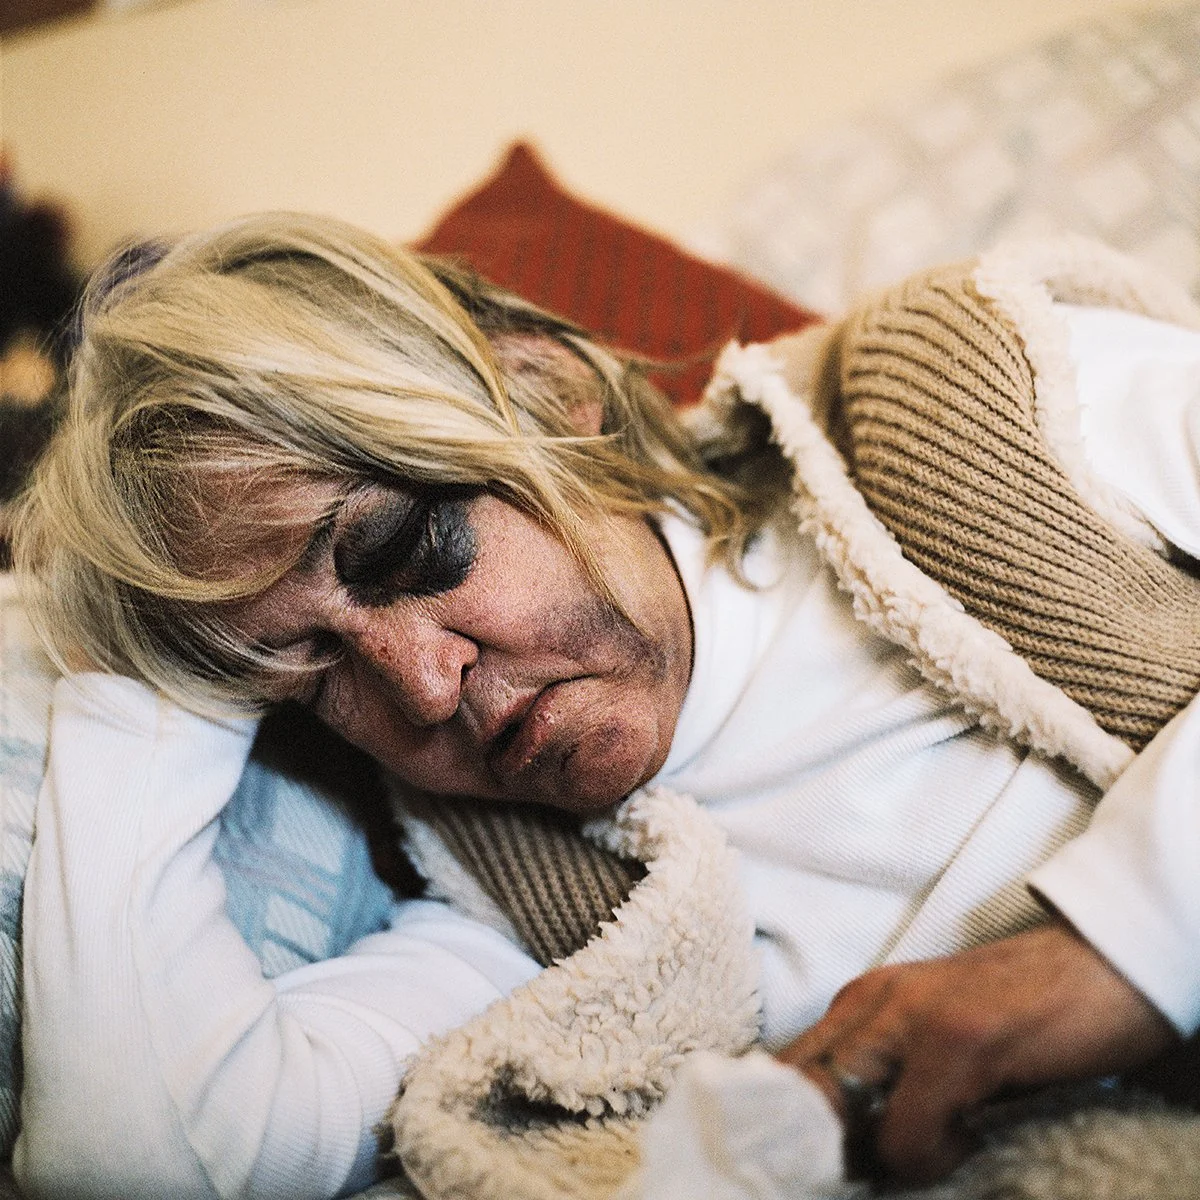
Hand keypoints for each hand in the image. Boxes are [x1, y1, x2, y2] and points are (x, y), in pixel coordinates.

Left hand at [776, 920, 1176, 1184]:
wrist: (1101, 965)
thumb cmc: (1023, 1014)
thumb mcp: (932, 1035)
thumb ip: (883, 1073)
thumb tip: (842, 1140)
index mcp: (861, 1000)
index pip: (784, 1065)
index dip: (781, 1121)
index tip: (799, 1159)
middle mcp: (873, 1000)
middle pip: (795, 1085)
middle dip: (809, 1141)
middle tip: (851, 1168)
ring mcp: (912, 1016)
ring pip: (837, 1110)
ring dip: (871, 1154)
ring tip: (924, 1148)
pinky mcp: (959, 1039)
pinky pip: (907, 1132)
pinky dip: (928, 1157)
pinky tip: (969, 1135)